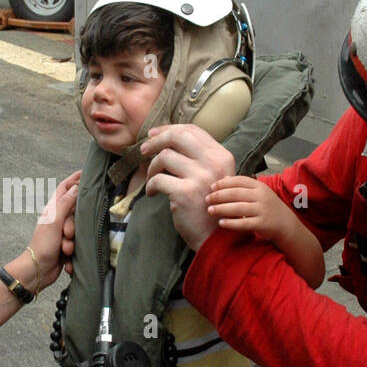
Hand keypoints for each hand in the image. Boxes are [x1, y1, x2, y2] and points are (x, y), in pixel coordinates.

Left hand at [25, 170, 80, 288]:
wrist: (37, 271)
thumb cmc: (42, 246)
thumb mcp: (54, 222)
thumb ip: (66, 204)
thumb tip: (76, 187)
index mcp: (53, 211)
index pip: (64, 189)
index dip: (74, 180)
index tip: (86, 173)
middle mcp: (58, 220)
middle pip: (76, 213)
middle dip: (75, 225)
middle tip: (67, 234)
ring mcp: (63, 234)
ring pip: (79, 231)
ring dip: (73, 242)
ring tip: (65, 249)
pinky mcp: (67, 247)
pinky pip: (77, 246)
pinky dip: (73, 253)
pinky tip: (66, 259)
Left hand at [140, 124, 235, 250]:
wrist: (215, 237)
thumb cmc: (209, 207)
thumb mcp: (213, 177)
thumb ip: (198, 158)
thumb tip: (166, 137)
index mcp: (221, 156)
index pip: (193, 130)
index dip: (170, 129)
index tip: (154, 135)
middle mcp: (213, 163)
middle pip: (178, 137)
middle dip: (156, 140)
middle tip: (144, 150)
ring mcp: (200, 177)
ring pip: (164, 157)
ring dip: (152, 168)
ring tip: (152, 179)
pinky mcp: (185, 192)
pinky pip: (158, 179)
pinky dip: (150, 185)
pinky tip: (152, 193)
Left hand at [207, 176, 295, 244]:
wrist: (285, 223)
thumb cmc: (266, 206)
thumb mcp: (258, 193)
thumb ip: (242, 186)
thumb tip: (224, 178)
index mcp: (259, 186)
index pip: (239, 181)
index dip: (224, 183)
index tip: (211, 187)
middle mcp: (261, 196)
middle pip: (236, 193)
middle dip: (219, 196)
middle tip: (207, 199)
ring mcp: (263, 210)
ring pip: (239, 208)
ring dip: (222, 208)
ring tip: (210, 210)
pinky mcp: (263, 224)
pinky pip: (244, 223)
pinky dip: (231, 223)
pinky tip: (221, 223)